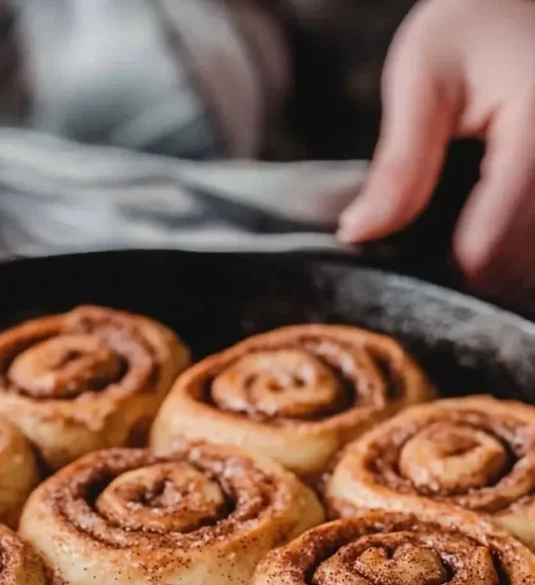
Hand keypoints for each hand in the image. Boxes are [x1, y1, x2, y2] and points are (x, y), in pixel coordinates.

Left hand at [337, 0, 534, 302]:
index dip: (439, 262)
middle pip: (509, 267)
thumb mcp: (422, 78)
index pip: (485, 248)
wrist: (521, 2)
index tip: (404, 247)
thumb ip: (397, 164)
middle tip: (426, 227)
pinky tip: (483, 217)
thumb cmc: (473, 24)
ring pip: (526, 265)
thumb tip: (358, 233)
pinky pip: (534, 248)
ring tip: (457, 217)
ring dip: (489, 258)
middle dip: (461, 262)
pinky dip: (508, 244)